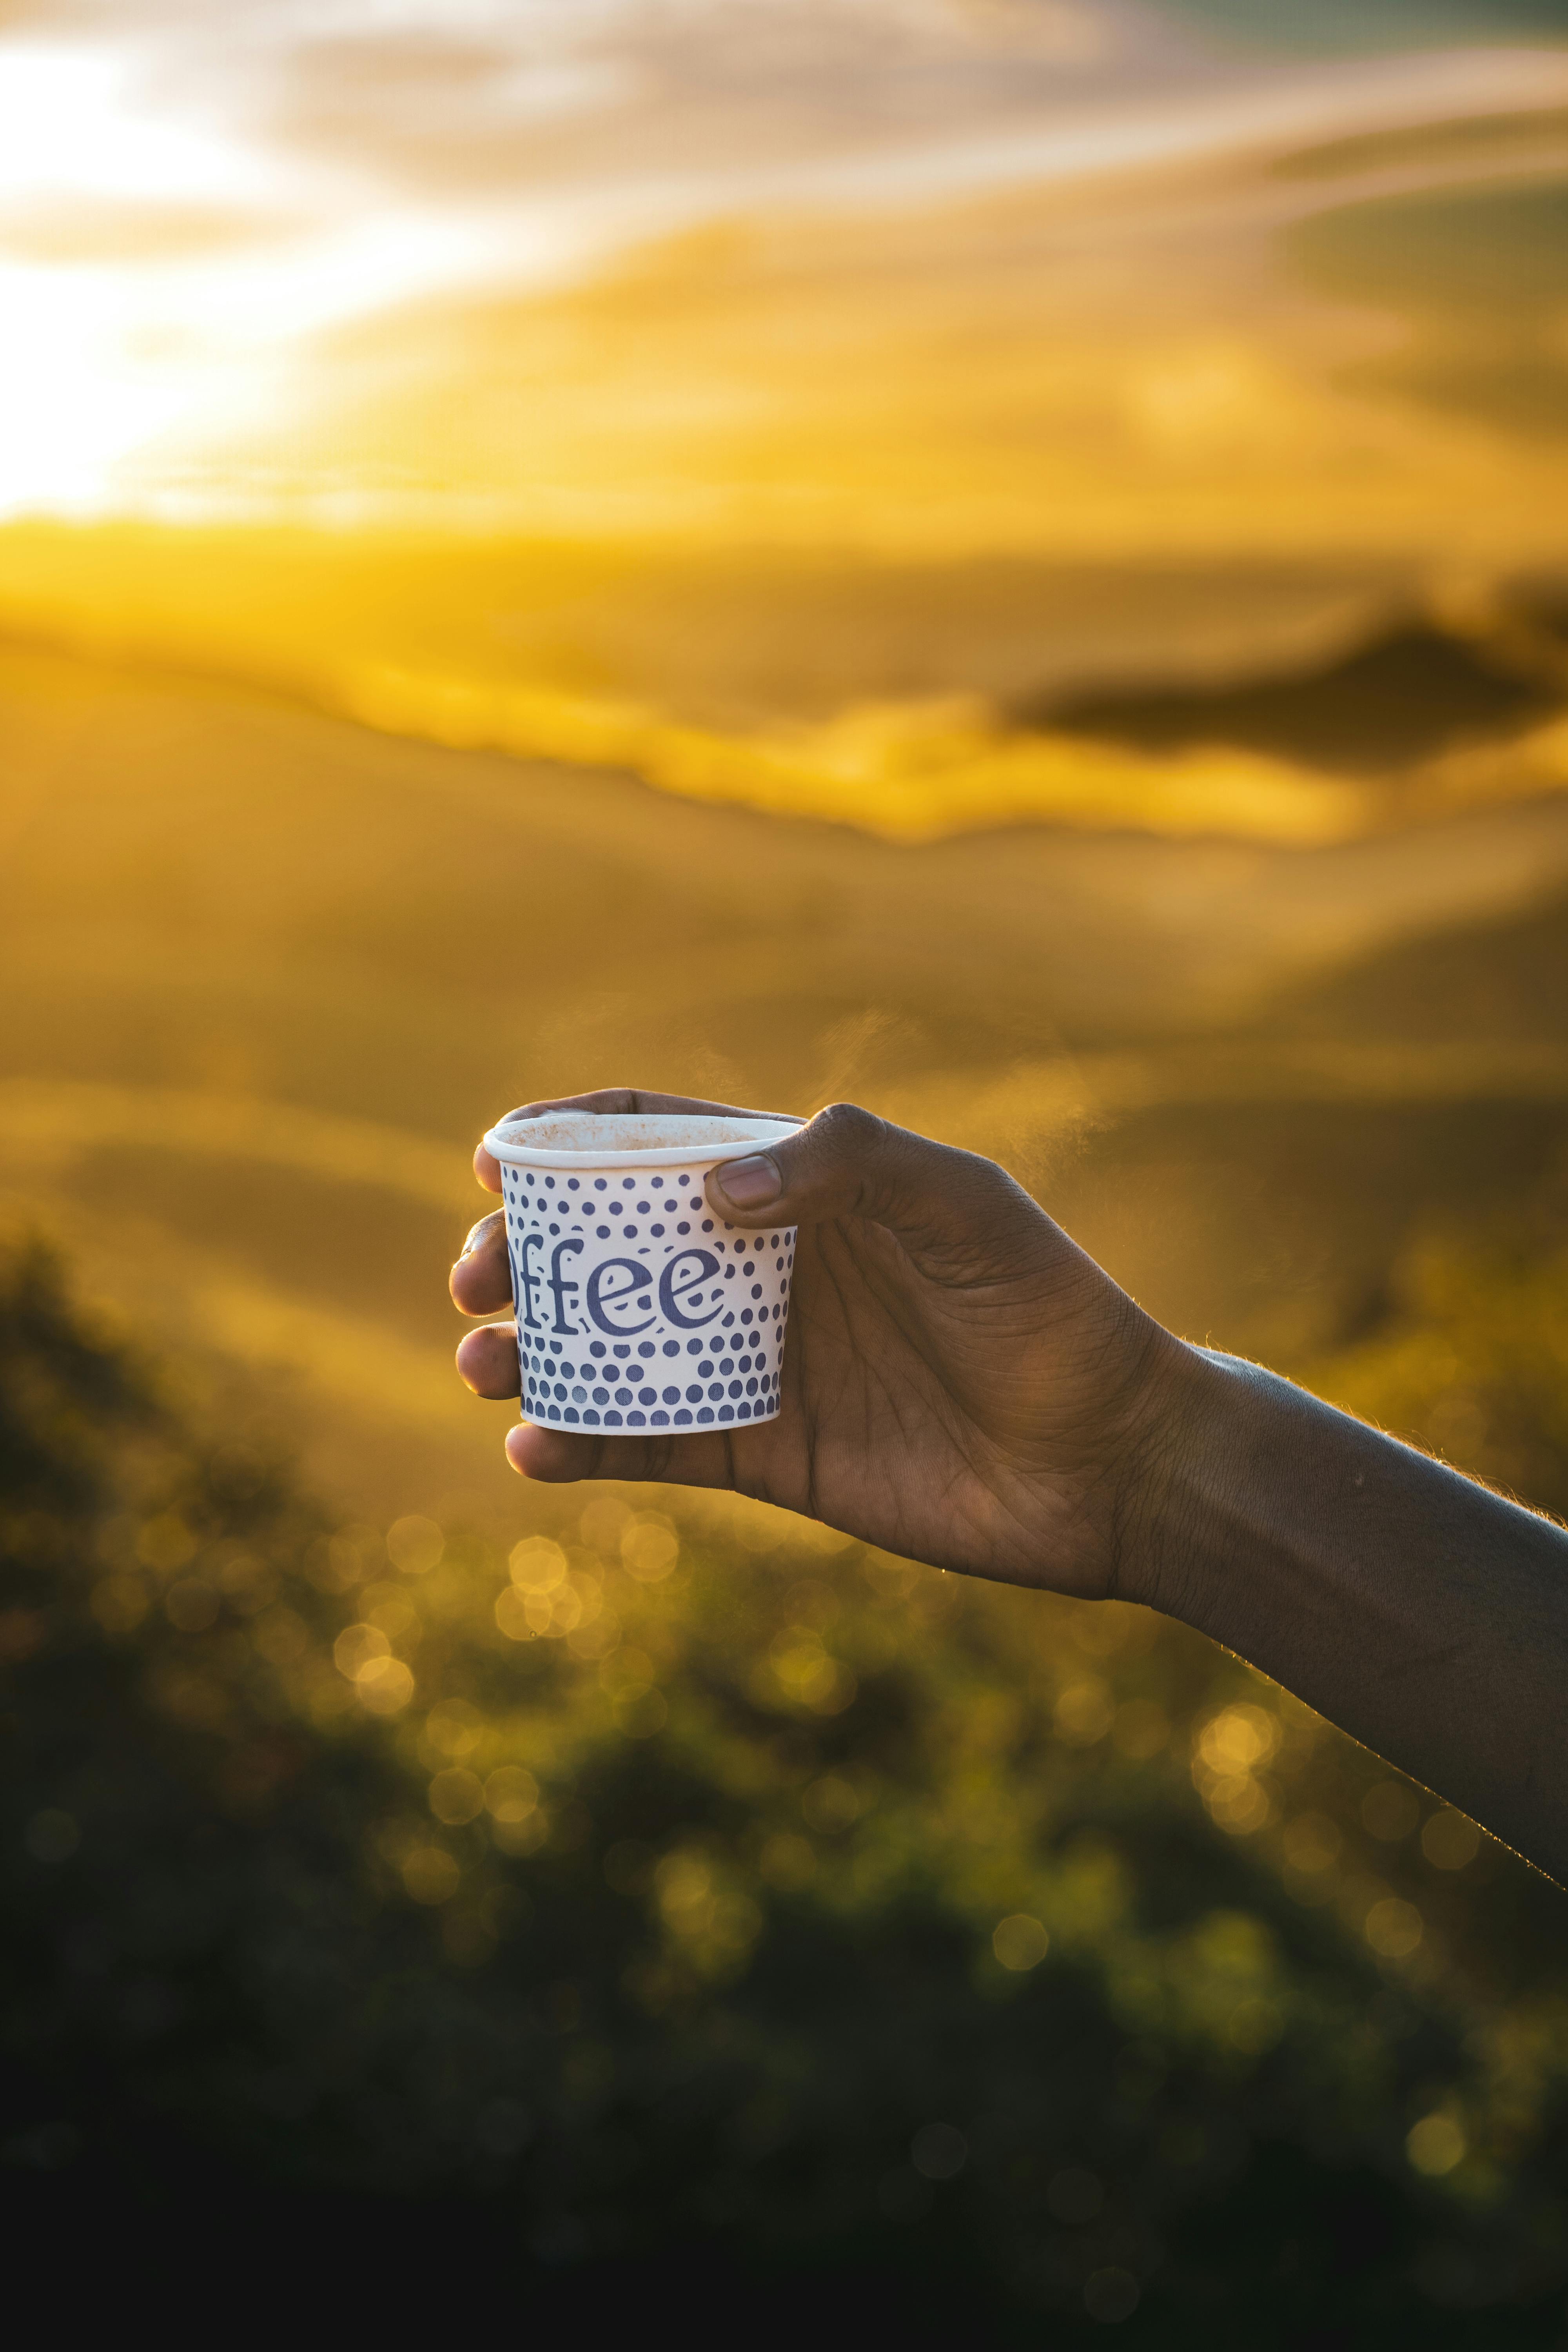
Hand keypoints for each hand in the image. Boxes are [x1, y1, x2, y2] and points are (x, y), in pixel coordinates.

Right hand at [451, 1089, 1179, 1596]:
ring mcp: (758, 1365)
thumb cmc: (1052, 1310)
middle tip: (476, 1281)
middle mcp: (766, 1272)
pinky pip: (652, 1445)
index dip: (570, 1142)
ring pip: (613, 1349)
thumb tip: (715, 1190)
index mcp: (803, 1191)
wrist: (1110, 1459)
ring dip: (533, 1353)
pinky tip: (536, 1450)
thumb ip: (850, 1163)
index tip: (495, 1160)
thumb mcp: (966, 1203)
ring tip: (485, 1365)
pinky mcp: (766, 1454)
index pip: (661, 1143)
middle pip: (611, 1248)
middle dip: (527, 1257)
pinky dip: (583, 1447)